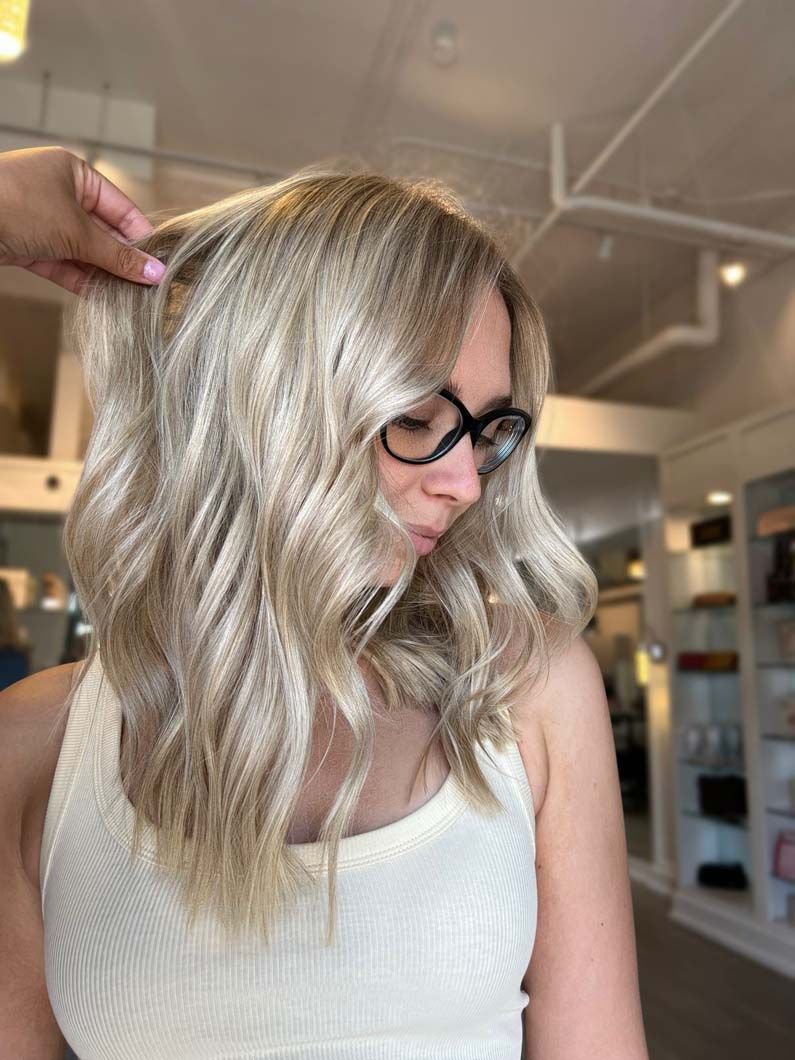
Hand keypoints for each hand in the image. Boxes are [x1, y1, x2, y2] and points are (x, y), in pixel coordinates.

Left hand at [0, 145, 166, 295]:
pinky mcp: (28, 246)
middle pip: (103, 232)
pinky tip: (104, 298)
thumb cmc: (15, 205)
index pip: (120, 208)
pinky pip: (64, 265)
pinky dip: (82, 281)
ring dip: (104, 274)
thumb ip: (117, 255)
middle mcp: (59, 194)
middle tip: (148, 287)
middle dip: (123, 260)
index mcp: (74, 173)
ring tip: (131, 297)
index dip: (141, 237)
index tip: (159, 264)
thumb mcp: (76, 231)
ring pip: (84, 252)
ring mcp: (42, 221)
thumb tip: (154, 272)